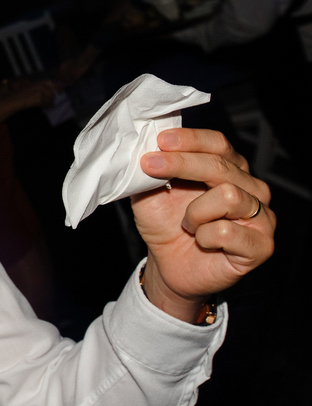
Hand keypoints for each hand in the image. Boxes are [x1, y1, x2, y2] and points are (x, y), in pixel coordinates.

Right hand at [9, 80, 56, 108]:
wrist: (15, 100)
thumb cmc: (22, 96)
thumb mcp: (32, 89)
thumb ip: (42, 89)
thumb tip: (54, 94)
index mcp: (39, 82)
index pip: (53, 83)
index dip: (58, 87)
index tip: (61, 92)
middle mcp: (41, 85)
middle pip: (53, 93)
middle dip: (53, 98)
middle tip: (51, 103)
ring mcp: (40, 91)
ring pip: (51, 99)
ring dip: (48, 103)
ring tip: (42, 105)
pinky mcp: (40, 98)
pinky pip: (47, 104)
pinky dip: (45, 106)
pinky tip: (40, 106)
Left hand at [131, 128, 274, 321]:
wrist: (169, 266)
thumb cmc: (165, 225)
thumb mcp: (150, 192)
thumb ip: (152, 169)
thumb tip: (144, 146)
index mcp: (228, 169)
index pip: (218, 144)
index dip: (190, 140)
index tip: (161, 141)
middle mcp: (250, 188)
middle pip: (222, 165)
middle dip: (181, 164)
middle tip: (150, 165)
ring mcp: (260, 216)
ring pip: (229, 196)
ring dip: (194, 212)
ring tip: (187, 224)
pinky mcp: (261, 245)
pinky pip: (227, 232)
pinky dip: (204, 237)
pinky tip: (202, 242)